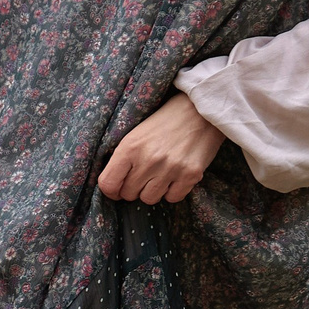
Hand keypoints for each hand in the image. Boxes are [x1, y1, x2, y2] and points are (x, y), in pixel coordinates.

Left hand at [97, 92, 224, 203]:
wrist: (200, 110)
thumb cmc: (165, 120)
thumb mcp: (136, 133)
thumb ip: (123, 159)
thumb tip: (113, 186)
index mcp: (130, 147)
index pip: (108, 184)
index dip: (111, 190)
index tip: (118, 187)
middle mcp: (148, 160)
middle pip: (129, 194)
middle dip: (134, 187)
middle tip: (145, 174)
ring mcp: (170, 169)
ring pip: (149, 199)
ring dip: (153, 190)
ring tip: (161, 174)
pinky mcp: (191, 175)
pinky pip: (172, 198)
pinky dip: (173, 191)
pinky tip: (176, 176)